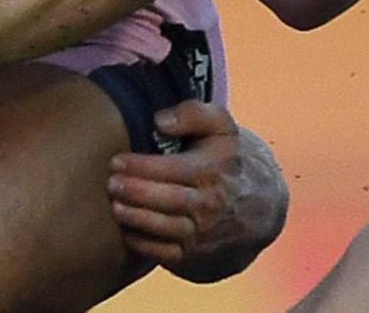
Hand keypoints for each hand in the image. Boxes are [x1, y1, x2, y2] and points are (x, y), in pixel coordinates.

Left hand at [107, 101, 288, 281]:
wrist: (257, 205)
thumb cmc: (226, 158)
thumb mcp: (220, 126)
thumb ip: (192, 113)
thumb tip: (159, 121)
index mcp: (214, 171)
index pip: (174, 170)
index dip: (141, 166)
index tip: (116, 160)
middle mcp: (211, 205)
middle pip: (168, 201)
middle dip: (135, 193)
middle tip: (111, 184)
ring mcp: (204, 233)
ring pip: (166, 229)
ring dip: (136, 219)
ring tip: (114, 205)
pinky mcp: (195, 254)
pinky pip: (165, 253)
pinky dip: (143, 244)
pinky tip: (126, 228)